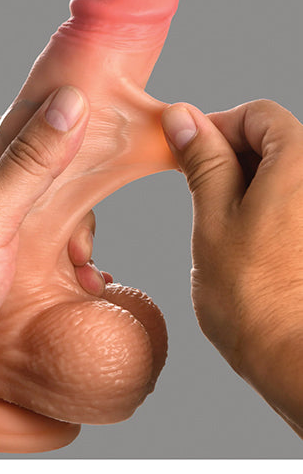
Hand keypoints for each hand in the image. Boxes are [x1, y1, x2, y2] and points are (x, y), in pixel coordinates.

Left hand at [0, 85, 88, 456]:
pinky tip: (69, 278)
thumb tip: (69, 103)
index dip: (53, 144)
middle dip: (61, 207)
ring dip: (59, 237)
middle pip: (23, 173)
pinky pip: (17, 241)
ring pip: (25, 211)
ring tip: (79, 269)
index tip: (89, 167)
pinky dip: (45, 255)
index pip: (11, 130)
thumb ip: (32, 160)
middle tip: (79, 244)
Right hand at [161, 99, 302, 435]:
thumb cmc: (251, 296)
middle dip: (229, 154)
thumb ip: (203, 160)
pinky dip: (261, 204)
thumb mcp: (212, 217)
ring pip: (280, 172)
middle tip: (194, 185)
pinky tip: (241, 235)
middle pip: (274, 139)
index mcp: (300, 163)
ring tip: (215, 218)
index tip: (187, 148)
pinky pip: (290, 200)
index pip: (259, 114)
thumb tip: (184, 119)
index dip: (217, 125)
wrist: (293, 358)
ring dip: (242, 181)